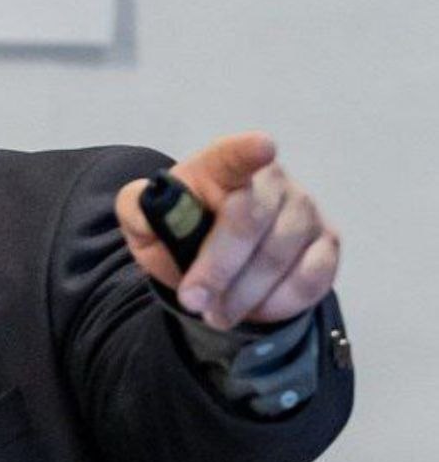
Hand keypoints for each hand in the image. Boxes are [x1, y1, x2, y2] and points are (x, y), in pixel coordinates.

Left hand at [114, 133, 340, 330]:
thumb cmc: (182, 233)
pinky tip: (254, 310)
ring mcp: (304, 210)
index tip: (262, 148)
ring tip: (215, 313)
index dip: (248, 151)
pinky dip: (279, 303)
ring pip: (279, 255)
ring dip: (242, 294)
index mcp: (222, 166)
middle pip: (250, 220)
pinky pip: (311, 278)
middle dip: (218, 268)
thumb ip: (137, 210)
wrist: (213, 262)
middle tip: (192, 301)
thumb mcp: (146, 224)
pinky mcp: (326, 244)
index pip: (234, 154)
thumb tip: (147, 207)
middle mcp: (271, 181)